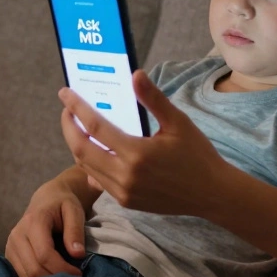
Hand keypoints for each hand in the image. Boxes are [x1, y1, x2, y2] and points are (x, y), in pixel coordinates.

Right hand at [4, 175, 88, 276]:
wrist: (46, 199)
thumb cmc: (63, 205)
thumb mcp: (75, 211)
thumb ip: (75, 231)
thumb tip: (78, 255)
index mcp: (33, 222)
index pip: (44, 254)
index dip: (62, 268)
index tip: (79, 273)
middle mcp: (17, 235)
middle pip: (33, 269)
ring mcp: (10, 246)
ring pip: (26, 276)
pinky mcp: (9, 255)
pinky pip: (22, 275)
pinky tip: (52, 276)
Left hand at [59, 70, 235, 216]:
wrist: (211, 194)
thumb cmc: (197, 155)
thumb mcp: (178, 122)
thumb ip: (153, 99)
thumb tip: (135, 74)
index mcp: (137, 153)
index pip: (95, 127)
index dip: (77, 108)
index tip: (65, 94)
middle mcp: (125, 176)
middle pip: (81, 149)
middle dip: (68, 127)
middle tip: (67, 110)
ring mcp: (123, 192)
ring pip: (86, 166)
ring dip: (77, 145)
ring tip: (78, 127)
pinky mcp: (126, 202)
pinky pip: (98, 181)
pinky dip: (90, 164)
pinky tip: (94, 151)